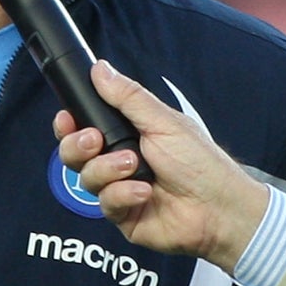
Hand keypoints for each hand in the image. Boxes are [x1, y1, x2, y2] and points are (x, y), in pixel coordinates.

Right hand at [53, 62, 269, 270]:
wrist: (219, 206)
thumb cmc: (200, 163)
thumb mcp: (163, 122)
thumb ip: (128, 98)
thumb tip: (100, 69)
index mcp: (128, 135)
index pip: (85, 127)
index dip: (70, 124)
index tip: (66, 117)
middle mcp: (119, 162)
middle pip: (74, 154)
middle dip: (77, 145)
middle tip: (95, 140)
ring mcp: (119, 190)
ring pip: (87, 178)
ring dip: (108, 169)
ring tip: (134, 165)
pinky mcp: (122, 216)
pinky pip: (105, 204)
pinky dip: (123, 194)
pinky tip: (145, 192)